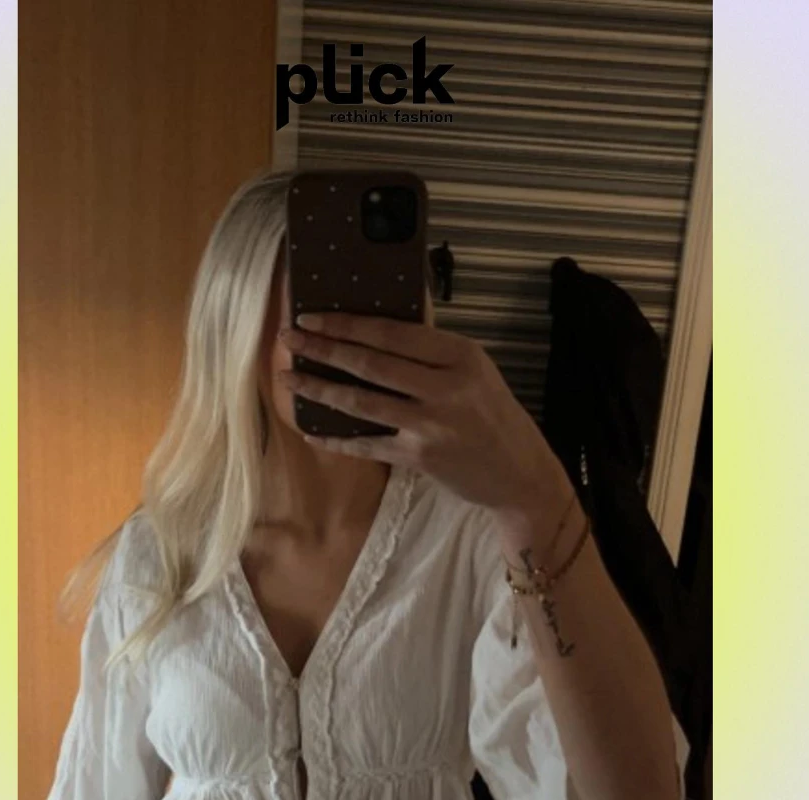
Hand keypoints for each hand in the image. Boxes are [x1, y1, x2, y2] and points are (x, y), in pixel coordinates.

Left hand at [276, 312, 571, 517]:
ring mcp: (431, 425)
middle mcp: (446, 387)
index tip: (313, 317)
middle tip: (289, 339)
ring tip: (290, 377)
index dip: (347, 324)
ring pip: (362, 402)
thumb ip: (431, 352)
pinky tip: (311, 430)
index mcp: (460, 355)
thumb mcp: (474, 371)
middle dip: (323, 349)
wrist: (519, 473)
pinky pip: (367, 444)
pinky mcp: (420, 457)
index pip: (393, 333)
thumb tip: (375, 327)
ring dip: (320, 388)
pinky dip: (336, 439)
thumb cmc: (493, 416)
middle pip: (371, 363)